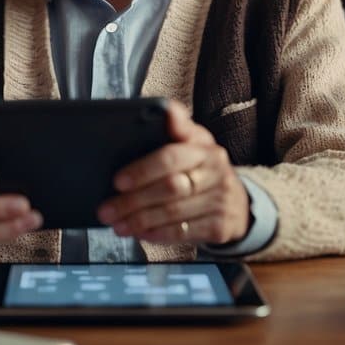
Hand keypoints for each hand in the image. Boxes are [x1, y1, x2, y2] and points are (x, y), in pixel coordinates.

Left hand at [97, 101, 249, 244]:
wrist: (238, 202)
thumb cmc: (200, 168)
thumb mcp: (191, 143)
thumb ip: (175, 128)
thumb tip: (166, 109)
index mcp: (203, 145)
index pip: (171, 156)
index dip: (142, 169)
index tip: (117, 180)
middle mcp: (215, 170)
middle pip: (170, 187)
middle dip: (133, 200)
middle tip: (106, 209)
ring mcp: (220, 199)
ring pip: (173, 212)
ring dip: (140, 221)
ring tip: (117, 224)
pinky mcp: (220, 226)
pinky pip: (183, 232)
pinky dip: (158, 234)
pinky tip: (140, 234)